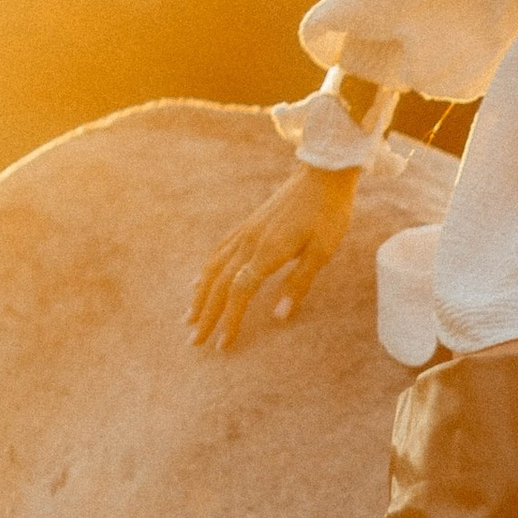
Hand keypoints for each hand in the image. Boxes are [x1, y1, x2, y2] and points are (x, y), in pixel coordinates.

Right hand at [189, 165, 360, 349]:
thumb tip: (280, 316)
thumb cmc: (328, 214)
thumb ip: (299, 283)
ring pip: (213, 268)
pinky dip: (206, 271)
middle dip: (206, 315)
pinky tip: (199, 282)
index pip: (240, 292)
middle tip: (194, 341)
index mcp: (267, 252)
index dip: (229, 319)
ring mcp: (245, 233)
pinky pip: (219, 252)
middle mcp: (249, 243)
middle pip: (219, 285)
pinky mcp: (248, 226)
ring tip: (189, 317)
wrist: (323, 174)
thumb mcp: (322, 251)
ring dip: (200, 296)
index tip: (222, 344)